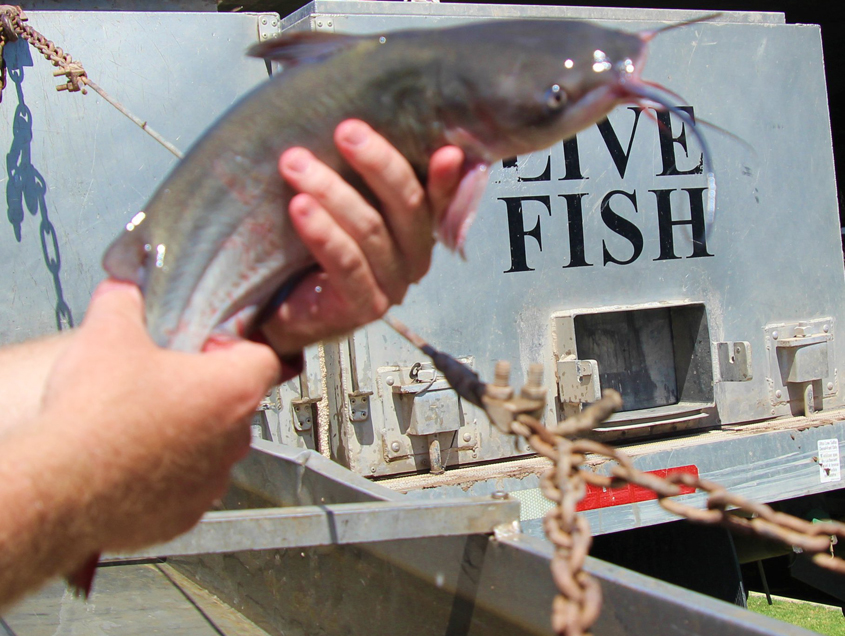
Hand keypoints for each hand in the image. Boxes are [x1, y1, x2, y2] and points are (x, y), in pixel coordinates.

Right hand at [36, 280, 280, 550]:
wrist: (60, 487)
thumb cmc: (94, 418)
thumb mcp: (107, 335)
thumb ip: (125, 301)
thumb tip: (124, 292)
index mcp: (233, 389)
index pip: (264, 357)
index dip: (233, 347)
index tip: (204, 347)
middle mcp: (235, 438)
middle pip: (237, 402)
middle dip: (206, 391)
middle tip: (164, 382)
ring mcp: (213, 480)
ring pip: (214, 447)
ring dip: (189, 435)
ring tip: (141, 424)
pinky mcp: (186, 514)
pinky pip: (188, 486)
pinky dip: (168, 475)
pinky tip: (132, 461)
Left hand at [261, 120, 463, 354]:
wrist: (286, 309)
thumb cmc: (315, 245)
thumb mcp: (343, 204)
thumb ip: (361, 175)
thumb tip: (357, 122)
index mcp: (417, 231)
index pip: (437, 198)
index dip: (445, 177)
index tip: (447, 151)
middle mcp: (414, 259)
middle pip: (407, 206)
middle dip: (376, 163)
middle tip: (345, 130)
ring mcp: (392, 286)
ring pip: (371, 230)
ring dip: (331, 190)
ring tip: (295, 163)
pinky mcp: (363, 306)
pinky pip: (346, 262)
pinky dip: (322, 231)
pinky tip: (299, 206)